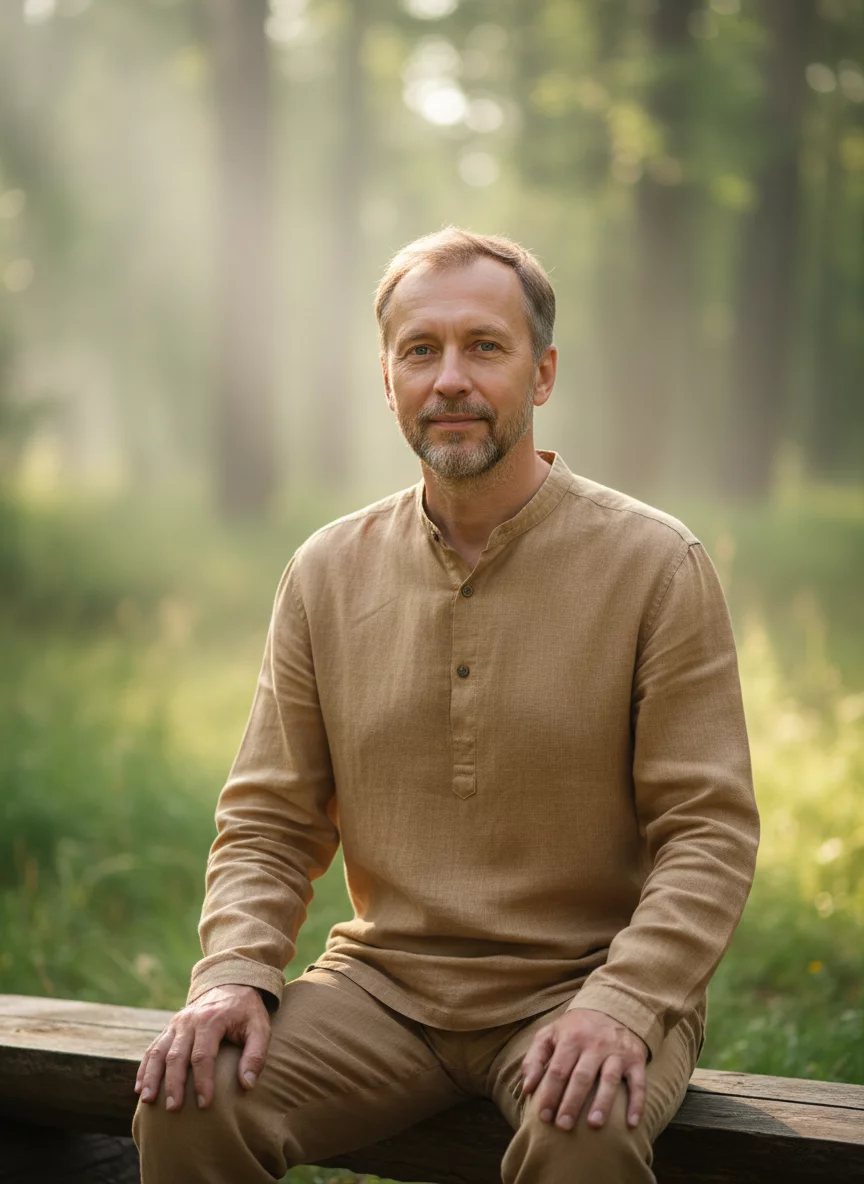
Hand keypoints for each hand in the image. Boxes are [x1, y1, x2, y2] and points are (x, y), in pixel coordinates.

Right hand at [134, 984, 270, 1111]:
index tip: (205, 1105)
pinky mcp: (170, 1028)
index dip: (203, 1082)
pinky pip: (153, 1048)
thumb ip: (256, 1055)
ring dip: (152, 1077)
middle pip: (177, 1056)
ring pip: (159, 1052)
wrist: (231, 983)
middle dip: (174, 1084)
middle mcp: (190, 1021)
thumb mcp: (260, 1027)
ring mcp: (177, 1023)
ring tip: (148, 1101)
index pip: (203, 1055)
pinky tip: (140, 1088)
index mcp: (212, 1020)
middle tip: (174, 1109)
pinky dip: (145, 1068)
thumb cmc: (247, 1012)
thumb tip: (247, 1085)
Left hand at [520, 1008, 647, 1131]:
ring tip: (593, 1125)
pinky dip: (637, 1103)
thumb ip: (534, 1058)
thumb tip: (527, 1088)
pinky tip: (632, 1123)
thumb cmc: (575, 1028)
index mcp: (571, 1038)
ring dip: (602, 1102)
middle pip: (581, 1076)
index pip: (558, 1070)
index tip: (543, 1117)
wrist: (613, 1007)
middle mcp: (595, 1044)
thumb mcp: (551, 1034)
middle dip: (571, 1103)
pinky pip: (639, 1083)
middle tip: (563, 1126)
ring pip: (609, 1079)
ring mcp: (617, 1052)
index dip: (549, 1094)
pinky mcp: (636, 1059)